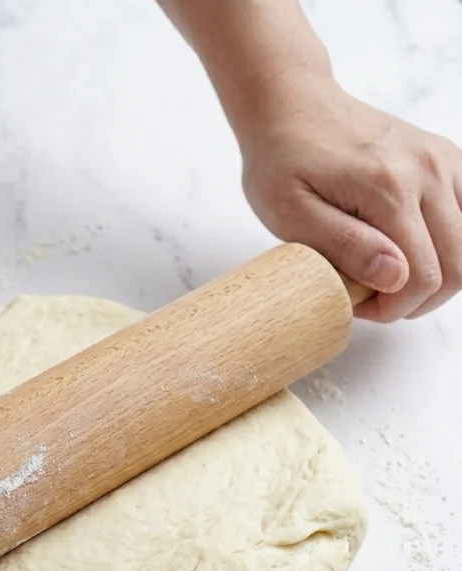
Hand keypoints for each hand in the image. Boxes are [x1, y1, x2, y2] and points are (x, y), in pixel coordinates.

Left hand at [239, 73, 461, 320]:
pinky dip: (447, 245)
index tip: (357, 303)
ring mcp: (443, 161)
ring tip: (389, 275)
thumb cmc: (281, 162)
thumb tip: (395, 276)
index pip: (421, 277)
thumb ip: (344, 246)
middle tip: (373, 296)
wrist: (292, 106)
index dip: (392, 308)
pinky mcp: (447, 158)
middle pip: (456, 267)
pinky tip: (409, 249)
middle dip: (417, 299)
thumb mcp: (291, 214)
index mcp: (390, 187)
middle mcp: (428, 169)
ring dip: (436, 275)